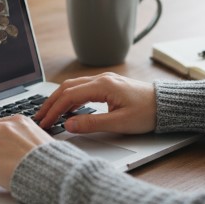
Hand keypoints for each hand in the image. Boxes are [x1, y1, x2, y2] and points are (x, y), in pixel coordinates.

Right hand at [34, 72, 155, 134]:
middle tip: (39, 118)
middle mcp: (102, 79)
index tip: (45, 123)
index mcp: (103, 85)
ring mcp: (105, 80)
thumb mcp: (119, 123)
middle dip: (51, 103)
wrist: (165, 105)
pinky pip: (83, 88)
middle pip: (67, 88)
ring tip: (49, 113)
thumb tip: (69, 124)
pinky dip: (70, 97)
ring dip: (59, 99)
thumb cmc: (147, 113)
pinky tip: (68, 109)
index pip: (69, 96)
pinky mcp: (108, 85)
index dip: (54, 110)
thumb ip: (91, 123)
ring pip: (74, 86)